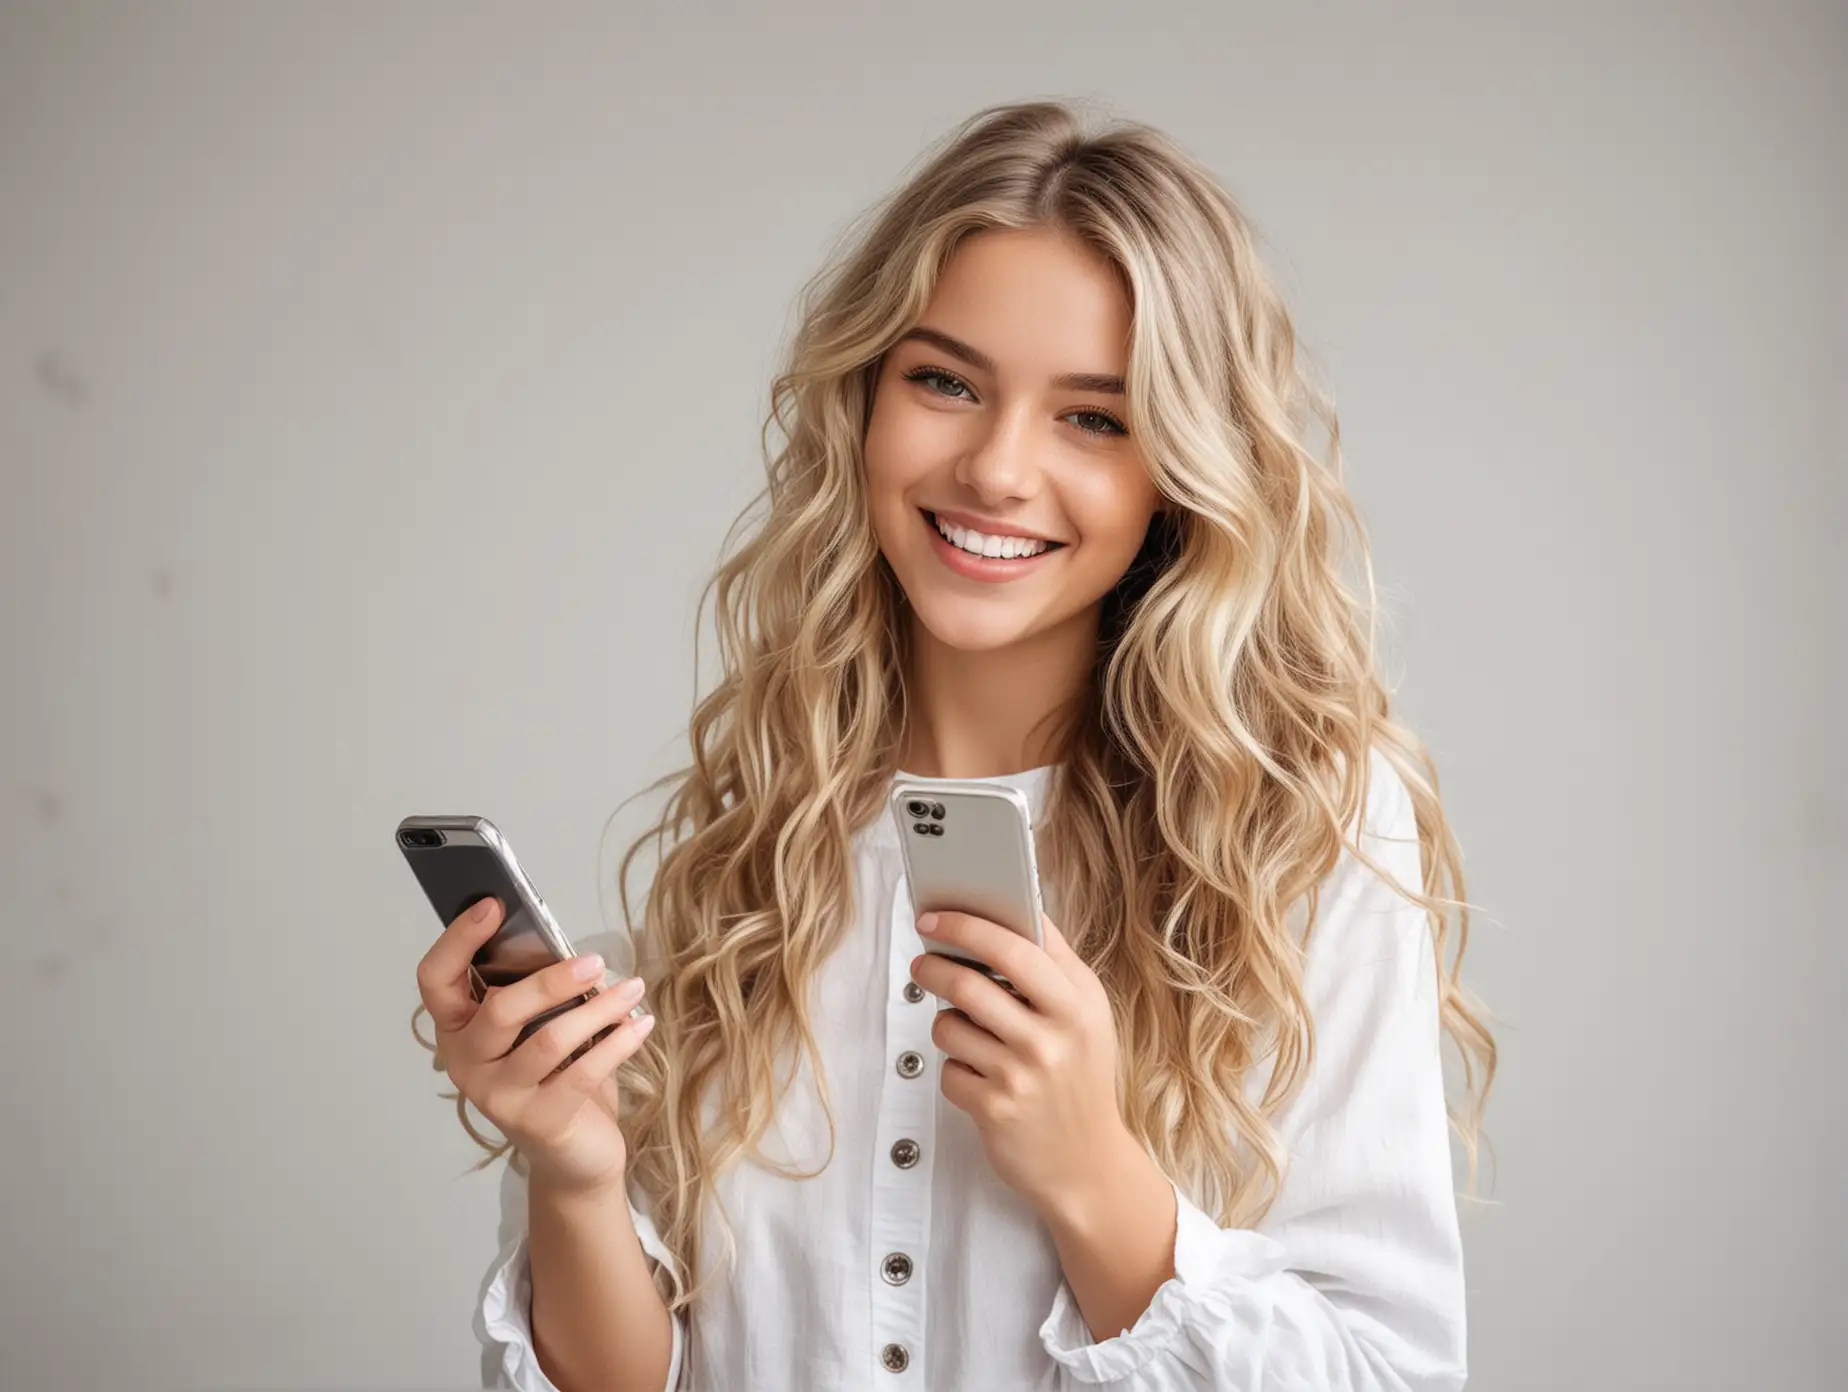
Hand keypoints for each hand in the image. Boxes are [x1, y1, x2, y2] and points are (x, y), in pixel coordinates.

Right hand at [416, 896, 655, 1197]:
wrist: (574, 1154)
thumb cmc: (556, 1075)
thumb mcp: (541, 1026)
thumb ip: (541, 992)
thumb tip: (571, 947)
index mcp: (458, 1029)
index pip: (436, 980)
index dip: (458, 939)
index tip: (494, 904)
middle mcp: (467, 1063)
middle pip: (499, 1010)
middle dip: (550, 980)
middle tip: (595, 961)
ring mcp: (499, 1097)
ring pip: (548, 1040)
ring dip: (598, 1009)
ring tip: (633, 989)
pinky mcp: (538, 1121)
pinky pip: (582, 1073)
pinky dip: (617, 1043)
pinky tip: (640, 1024)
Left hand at [910, 911, 1136, 1218]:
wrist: (1087, 1162)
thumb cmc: (1080, 1076)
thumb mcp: (1088, 1015)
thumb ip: (1054, 963)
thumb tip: (1012, 910)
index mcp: (1077, 1005)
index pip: (1015, 947)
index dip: (967, 925)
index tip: (934, 915)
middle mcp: (1052, 1038)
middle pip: (968, 984)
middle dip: (933, 967)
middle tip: (922, 962)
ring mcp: (1021, 1075)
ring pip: (949, 1026)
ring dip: (946, 1024)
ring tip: (965, 1031)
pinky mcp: (994, 1109)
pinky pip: (947, 1069)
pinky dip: (954, 1068)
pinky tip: (978, 1075)